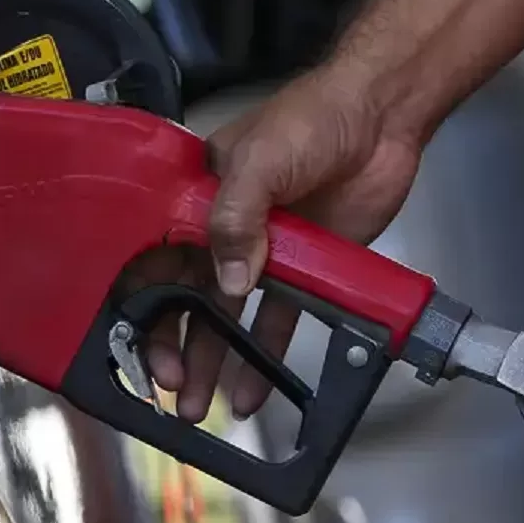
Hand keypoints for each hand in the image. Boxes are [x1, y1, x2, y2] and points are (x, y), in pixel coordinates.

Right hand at [143, 67, 423, 422]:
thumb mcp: (261, 160)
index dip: (143, 302)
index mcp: (196, 196)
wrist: (382, 117)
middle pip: (185, 297)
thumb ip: (236, 218)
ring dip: (214, 362)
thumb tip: (229, 284)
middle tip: (173, 387)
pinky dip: (264, 358)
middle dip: (174, 345)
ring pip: (227, 318)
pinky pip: (278, 322)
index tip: (141, 342)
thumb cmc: (314, 116)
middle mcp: (222, 229)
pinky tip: (253, 391)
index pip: (154, 257)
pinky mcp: (306, 271)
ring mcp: (264, 253)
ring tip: (201, 406)